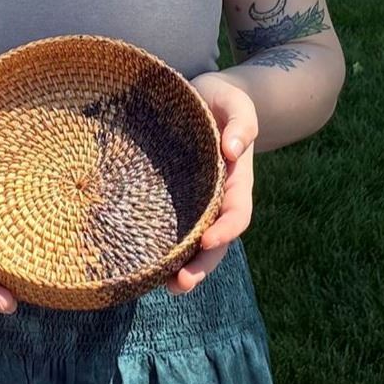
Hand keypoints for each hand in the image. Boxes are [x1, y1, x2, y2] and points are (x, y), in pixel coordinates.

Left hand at [166, 74, 257, 294]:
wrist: (203, 97)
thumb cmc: (223, 100)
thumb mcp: (237, 103)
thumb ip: (241, 123)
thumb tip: (232, 150)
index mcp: (236, 182)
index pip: (236, 214)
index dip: (225, 230)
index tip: (208, 240)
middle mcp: (215, 200)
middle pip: (215, 243)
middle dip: (201, 266)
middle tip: (180, 284)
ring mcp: (193, 204)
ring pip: (191, 245)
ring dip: (181, 268)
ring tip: (164, 286)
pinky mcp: (170, 201)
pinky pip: (167, 228)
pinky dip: (159, 249)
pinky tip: (141, 264)